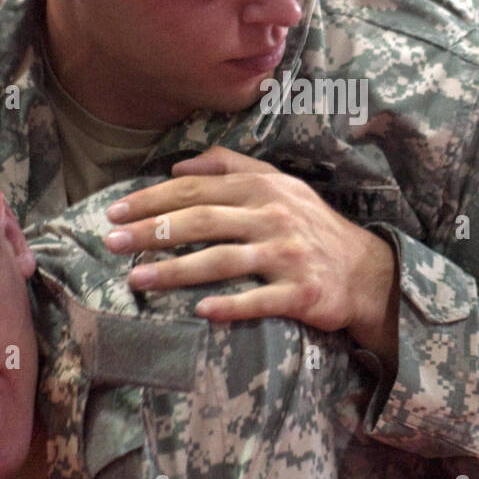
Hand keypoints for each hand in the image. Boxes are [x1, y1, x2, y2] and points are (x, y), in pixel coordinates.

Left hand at [104, 145, 400, 362]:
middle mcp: (274, 216)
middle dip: (152, 231)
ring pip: (223, 260)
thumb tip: (178, 165)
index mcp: (264, 188)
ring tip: (136, 279)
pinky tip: (200, 312)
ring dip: (176, 270)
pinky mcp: (303, 293)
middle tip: (111, 243)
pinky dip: (230, 306)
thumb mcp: (278, 185)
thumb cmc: (310, 227)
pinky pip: (261, 300)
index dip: (152, 200)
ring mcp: (289, 255)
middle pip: (203, 221)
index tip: (115, 212)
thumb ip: (231, 167)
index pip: (197, 190)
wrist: (366, 272)